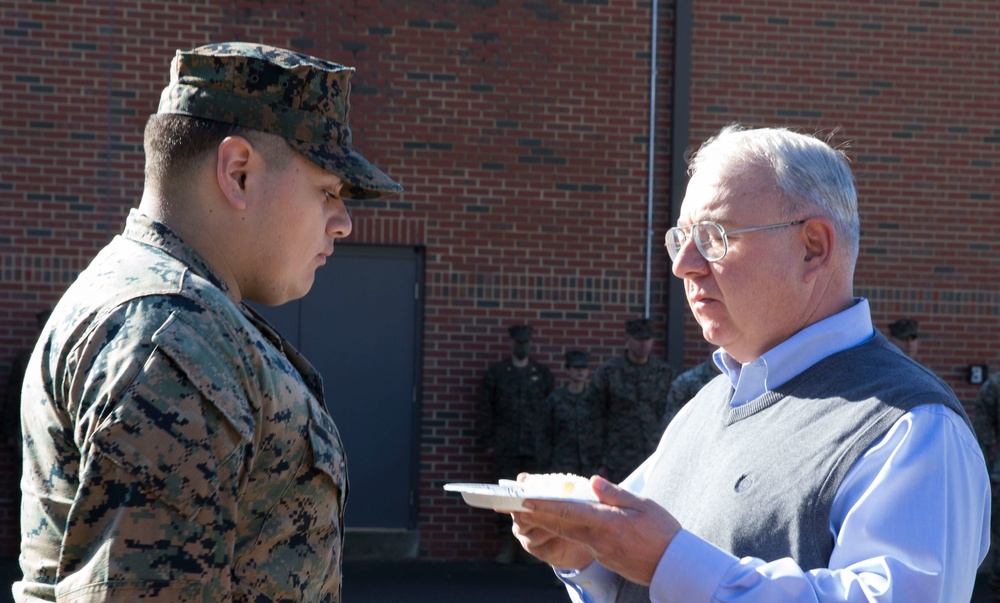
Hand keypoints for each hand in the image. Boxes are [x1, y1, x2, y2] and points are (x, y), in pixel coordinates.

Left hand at [514, 475, 680, 585]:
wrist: (673, 566)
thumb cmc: (661, 531)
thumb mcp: (642, 505)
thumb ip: (615, 493)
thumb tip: (593, 481)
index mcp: (607, 523)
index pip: (568, 512)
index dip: (544, 506)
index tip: (524, 500)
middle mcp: (598, 539)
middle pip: (560, 525)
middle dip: (536, 514)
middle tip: (513, 504)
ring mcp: (599, 551)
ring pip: (568, 533)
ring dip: (548, 521)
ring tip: (529, 509)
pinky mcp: (603, 557)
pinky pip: (580, 540)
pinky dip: (566, 529)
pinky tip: (558, 519)